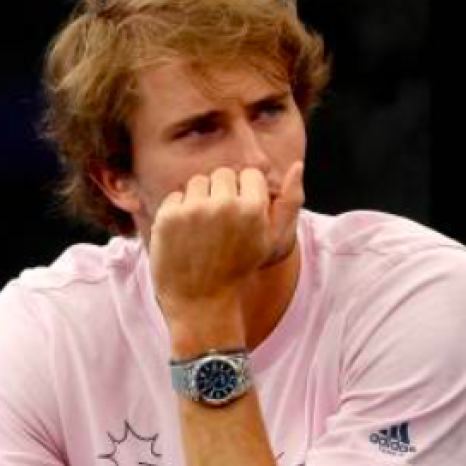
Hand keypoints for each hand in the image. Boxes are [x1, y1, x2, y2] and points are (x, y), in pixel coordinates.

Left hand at [149, 163, 303, 330]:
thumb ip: (288, 202)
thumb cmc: (239, 268)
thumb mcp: (271, 239)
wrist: (200, 300)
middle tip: (219, 221)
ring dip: (199, 198)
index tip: (239, 213)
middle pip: (223, 174)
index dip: (245, 192)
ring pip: (198, 181)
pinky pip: (176, 196)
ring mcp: (195, 210)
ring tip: (202, 226)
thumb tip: (296, 164)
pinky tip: (184, 233)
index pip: (250, 174)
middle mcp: (225, 205)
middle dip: (222, 192)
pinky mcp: (169, 217)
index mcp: (254, 209)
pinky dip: (178, 211)